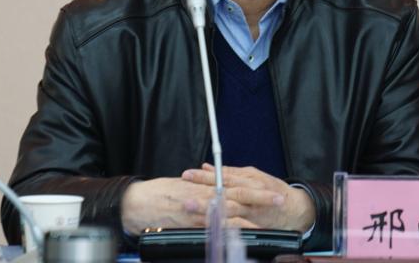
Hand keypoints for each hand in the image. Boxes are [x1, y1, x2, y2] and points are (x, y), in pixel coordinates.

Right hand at [120, 177, 265, 235]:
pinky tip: (239, 234)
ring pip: (229, 212)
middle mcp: (205, 194)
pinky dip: (227, 229)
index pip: (236, 184)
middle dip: (260, 199)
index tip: (273, 190)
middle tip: (280, 200)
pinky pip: (212, 227)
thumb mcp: (185, 185)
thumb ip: (203, 188)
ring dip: (249, 217)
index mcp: (206, 184)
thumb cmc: (160, 193)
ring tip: (268, 222)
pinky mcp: (191, 224)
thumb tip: (216, 189)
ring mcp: (199, 210)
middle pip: (238, 195)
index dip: (256, 187)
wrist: (138, 202)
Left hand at [182, 164, 314, 232]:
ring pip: (228, 209)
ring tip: (193, 209)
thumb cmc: (273, 189)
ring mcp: (251, 210)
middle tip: (186, 196)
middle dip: (204, 194)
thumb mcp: (253, 175)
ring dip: (210, 210)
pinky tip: (211, 226)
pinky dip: (223, 225)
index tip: (188, 174)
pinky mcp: (255, 223)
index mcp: (248, 179)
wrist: (296, 208)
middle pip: (224, 192)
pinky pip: (236, 225)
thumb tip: (207, 166)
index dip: (205, 176)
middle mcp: (249, 194)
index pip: (223, 176)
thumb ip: (230, 172)